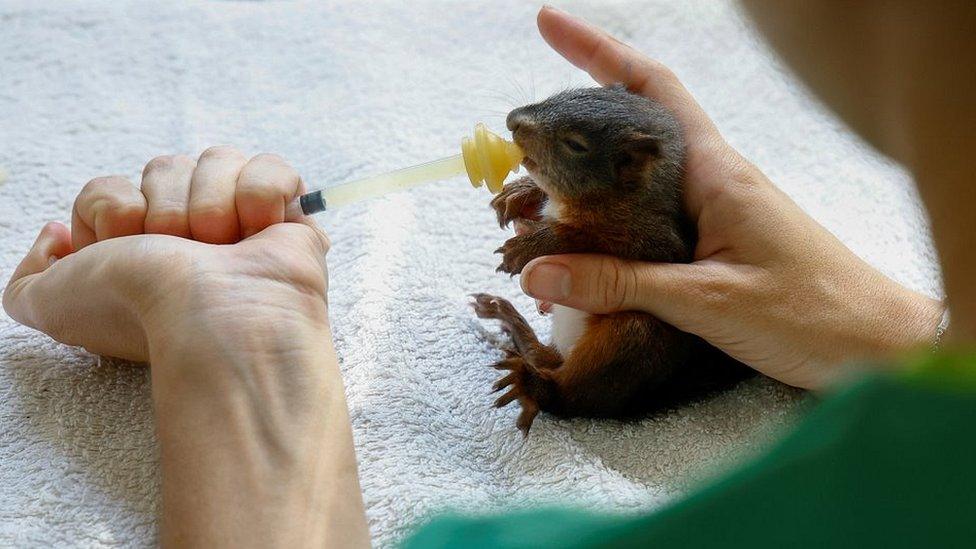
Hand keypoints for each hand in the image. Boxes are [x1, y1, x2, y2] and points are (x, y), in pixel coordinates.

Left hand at [3, 148, 368, 546]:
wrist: (215, 322)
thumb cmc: (139, 315)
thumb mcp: (52, 307)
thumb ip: (29, 279)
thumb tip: (56, 234)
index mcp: (141, 251)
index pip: (112, 188)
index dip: (110, 212)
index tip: (123, 249)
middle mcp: (191, 233)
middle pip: (163, 165)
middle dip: (164, 207)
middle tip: (181, 251)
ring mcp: (243, 220)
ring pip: (215, 158)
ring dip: (210, 202)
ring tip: (222, 246)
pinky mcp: (289, 212)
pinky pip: (269, 164)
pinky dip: (260, 192)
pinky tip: (258, 229)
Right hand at [519, 7, 943, 388]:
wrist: (875, 344)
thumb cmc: (811, 315)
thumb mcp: (707, 302)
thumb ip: (619, 284)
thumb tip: (537, 271)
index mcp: (714, 171)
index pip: (650, 88)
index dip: (596, 51)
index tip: (549, 24)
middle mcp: (712, 178)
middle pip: (633, 128)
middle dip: (575, 123)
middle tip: (520, 144)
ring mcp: (714, 209)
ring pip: (637, 177)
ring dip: (587, 181)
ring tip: (536, 201)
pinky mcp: (715, 242)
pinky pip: (650, 218)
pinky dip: (611, 224)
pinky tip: (585, 249)